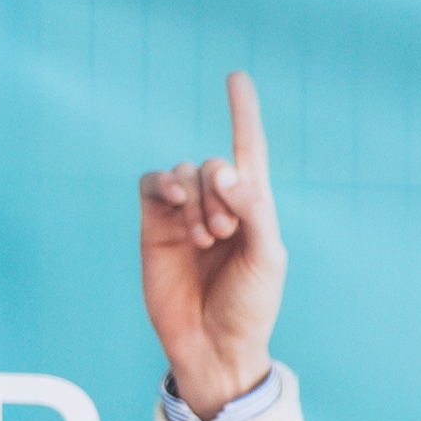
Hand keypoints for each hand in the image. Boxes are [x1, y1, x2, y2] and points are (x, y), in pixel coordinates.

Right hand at [135, 68, 287, 419]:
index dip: (243, 115)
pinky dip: (166, 188)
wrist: (212, 344)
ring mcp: (184, 214)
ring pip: (183, 173)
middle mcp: (218, 206)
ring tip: (206, 237)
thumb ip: (253, 211)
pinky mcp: (154, 225)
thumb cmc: (249, 306)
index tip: (236, 77)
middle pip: (213, 164)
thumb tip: (226, 171)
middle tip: (224, 230)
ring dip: (194, 196)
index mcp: (255, 210)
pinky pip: (153, 185)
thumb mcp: (267, 258)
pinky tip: (179, 211)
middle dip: (219, 189)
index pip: (249, 152)